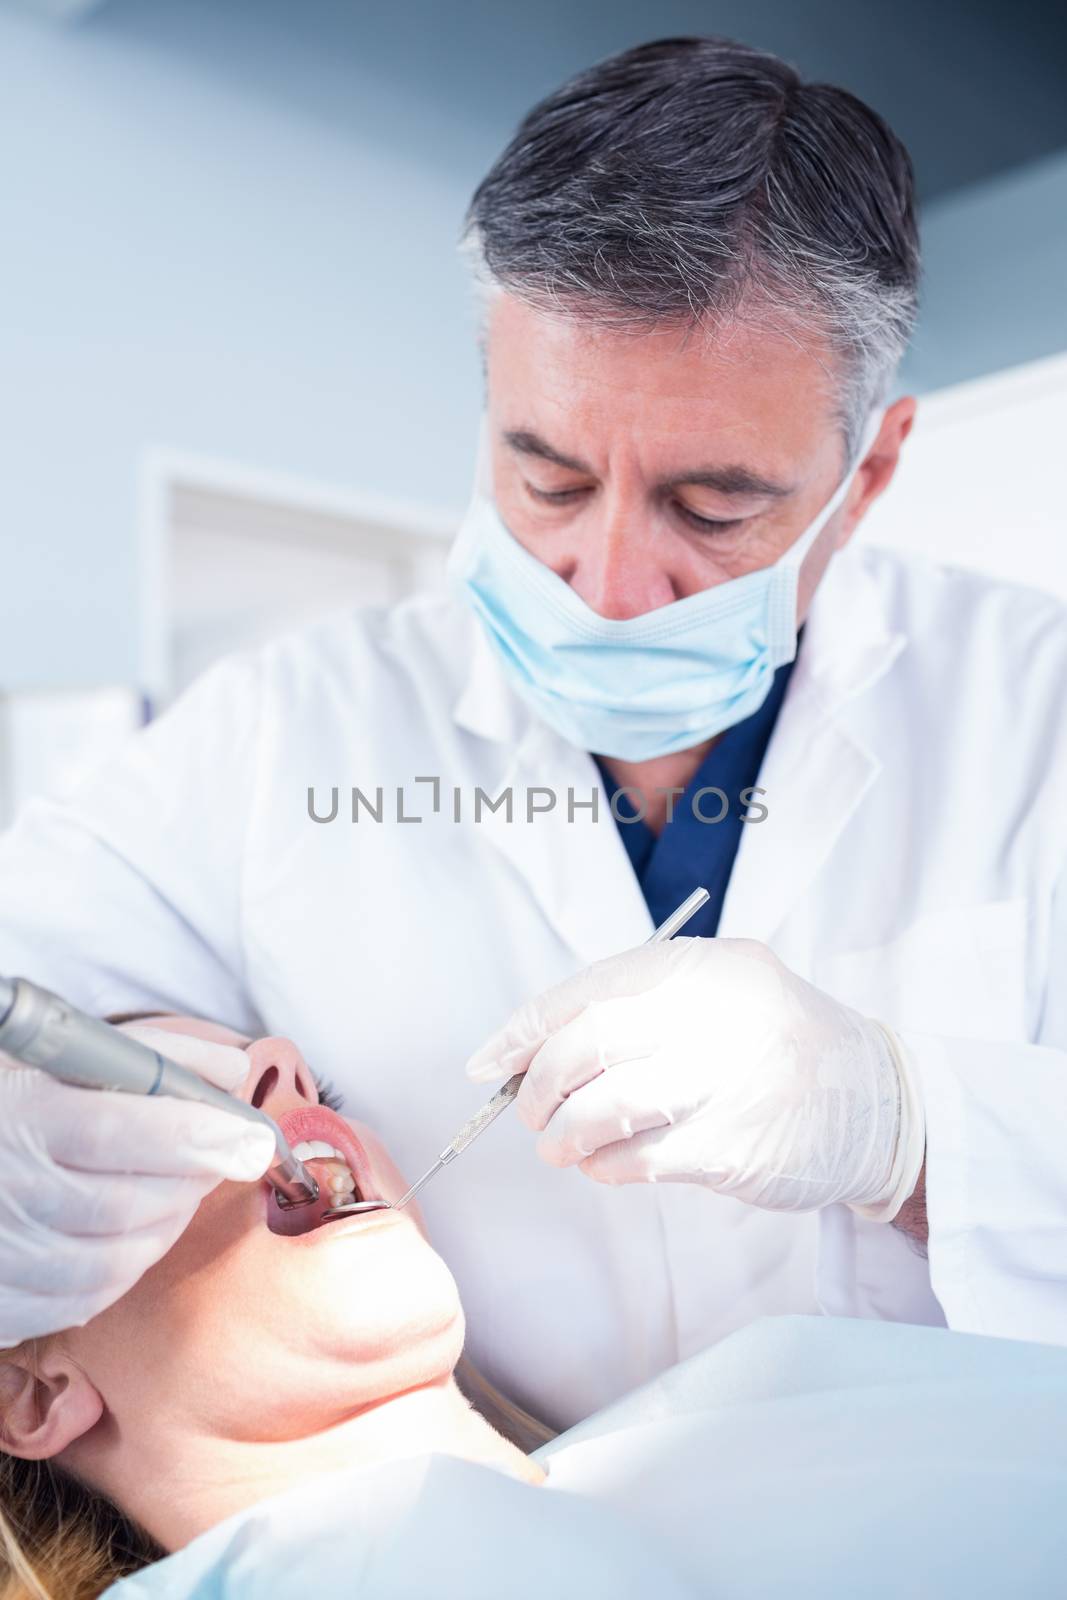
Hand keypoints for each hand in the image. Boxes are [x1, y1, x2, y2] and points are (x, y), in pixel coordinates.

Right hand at [0, 1024, 274, 1345]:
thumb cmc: (28, 1107)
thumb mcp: (74, 1062)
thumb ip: (155, 1057)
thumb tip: (233, 1069)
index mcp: (21, 1115)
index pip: (114, 1131)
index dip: (194, 1138)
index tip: (252, 1138)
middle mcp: (6, 1188)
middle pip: (123, 1204)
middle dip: (192, 1183)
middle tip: (225, 1158)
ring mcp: (2, 1251)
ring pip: (113, 1261)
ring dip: (168, 1226)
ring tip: (180, 1190)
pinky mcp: (2, 1302)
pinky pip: (85, 1301)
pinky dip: (128, 1268)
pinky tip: (138, 1232)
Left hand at [467, 939, 923, 1218]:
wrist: (876, 1103)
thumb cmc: (773, 1048)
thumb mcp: (719, 996)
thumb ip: (638, 1011)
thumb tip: (531, 1049)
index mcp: (706, 968)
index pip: (591, 990)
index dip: (527, 1028)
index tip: (491, 1062)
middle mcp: (718, 1015)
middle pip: (590, 1041)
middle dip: (540, 1083)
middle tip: (530, 1110)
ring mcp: (729, 1082)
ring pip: (607, 1106)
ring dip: (565, 1134)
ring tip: (561, 1146)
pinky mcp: (734, 1147)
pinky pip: (640, 1159)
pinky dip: (605, 1166)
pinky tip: (605, 1165)